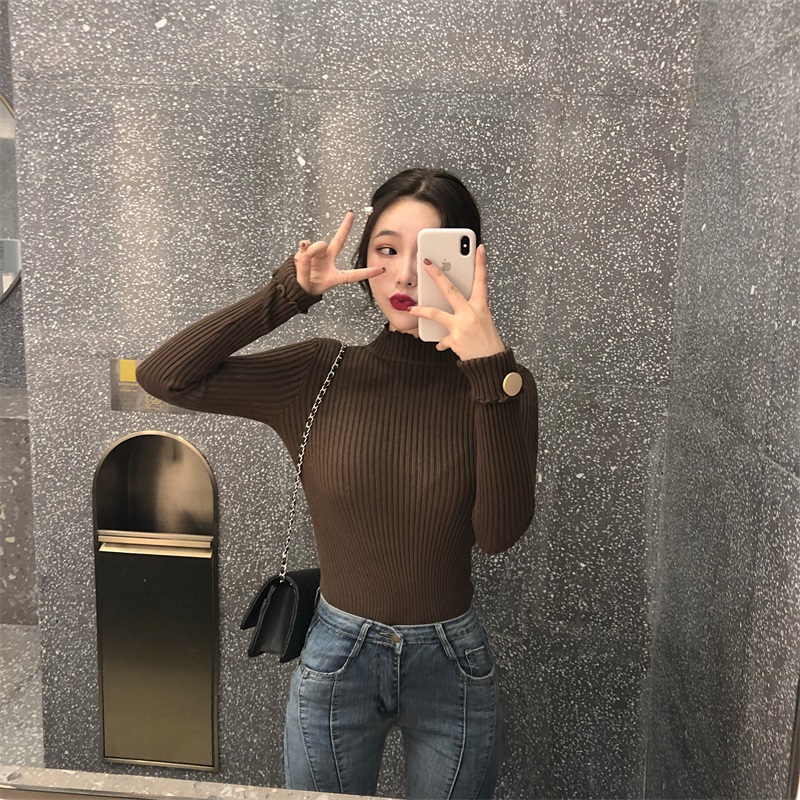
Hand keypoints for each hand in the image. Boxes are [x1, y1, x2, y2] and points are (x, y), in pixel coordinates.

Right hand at [294, 210, 383, 295]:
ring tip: (304, 261)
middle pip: (339, 242)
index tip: (381, 269)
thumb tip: (304, 252)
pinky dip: (303, 248)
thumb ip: (305, 269)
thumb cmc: (304, 288)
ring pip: (319, 245)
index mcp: (335, 276)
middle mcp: (328, 261)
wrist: (292, 287)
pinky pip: (305, 245)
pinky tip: (301, 251)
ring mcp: (317, 255)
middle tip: (351, 214)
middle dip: (345, 227)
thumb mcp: (306, 285)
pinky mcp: (306, 251)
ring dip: (312, 251)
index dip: (367, 272)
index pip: (354, 275)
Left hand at [408, 243, 505, 360]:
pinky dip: (441, 343)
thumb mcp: (484, 320)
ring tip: (411, 309)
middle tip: (426, 264)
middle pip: (450, 290)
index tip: (479, 248)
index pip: (482, 280)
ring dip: (421, 311)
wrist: (490, 363)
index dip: (481, 263)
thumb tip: (457, 304)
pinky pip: (442, 340)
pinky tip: (440, 345)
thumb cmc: (488, 341)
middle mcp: (471, 313)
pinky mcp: (454, 340)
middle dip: (437, 275)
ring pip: (436, 314)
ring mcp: (462, 326)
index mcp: (481, 307)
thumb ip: (470, 310)